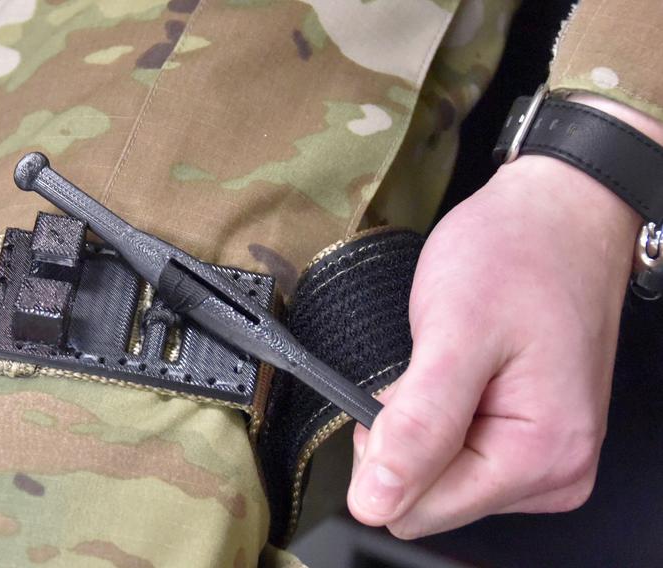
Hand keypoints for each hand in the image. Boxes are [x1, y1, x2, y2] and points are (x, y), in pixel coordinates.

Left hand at [346, 149, 642, 537]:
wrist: (556, 213)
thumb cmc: (517, 256)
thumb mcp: (454, 334)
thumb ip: (418, 426)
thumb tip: (375, 503)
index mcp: (543, 457)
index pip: (421, 511)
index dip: (389, 453)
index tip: (401, 391)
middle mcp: (555, 471)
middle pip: (429, 499)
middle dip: (407, 437)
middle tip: (426, 369)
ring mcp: (546, 456)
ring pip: (439, 476)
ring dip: (424, 422)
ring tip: (450, 362)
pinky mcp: (531, 437)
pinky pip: (456, 453)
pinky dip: (440, 414)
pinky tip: (460, 372)